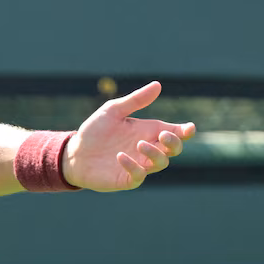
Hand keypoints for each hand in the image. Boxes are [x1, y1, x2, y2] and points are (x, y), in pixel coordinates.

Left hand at [64, 81, 195, 191]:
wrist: (73, 152)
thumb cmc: (95, 131)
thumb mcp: (113, 111)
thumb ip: (135, 100)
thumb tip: (157, 85)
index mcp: (147, 132)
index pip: (174, 132)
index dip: (186, 131)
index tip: (189, 128)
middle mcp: (147, 149)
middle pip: (173, 149)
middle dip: (174, 143)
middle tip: (163, 135)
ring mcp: (139, 165)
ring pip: (161, 163)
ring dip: (155, 154)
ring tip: (139, 144)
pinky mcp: (126, 178)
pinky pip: (138, 176)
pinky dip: (133, 166)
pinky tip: (120, 156)